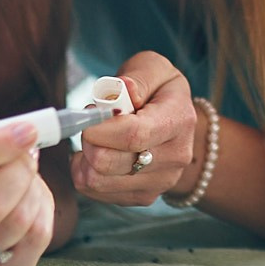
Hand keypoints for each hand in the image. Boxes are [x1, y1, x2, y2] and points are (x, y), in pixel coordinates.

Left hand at [70, 52, 198, 205]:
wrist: (178, 125)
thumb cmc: (159, 92)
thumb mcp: (154, 68)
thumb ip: (137, 77)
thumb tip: (120, 94)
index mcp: (179, 120)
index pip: (133, 135)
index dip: (99, 128)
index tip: (87, 114)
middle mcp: (175, 157)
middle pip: (109, 163)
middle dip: (88, 140)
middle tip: (92, 123)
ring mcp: (160, 182)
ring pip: (97, 181)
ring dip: (85, 158)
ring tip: (97, 139)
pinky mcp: (144, 197)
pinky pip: (95, 192)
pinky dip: (87, 172)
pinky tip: (100, 154)